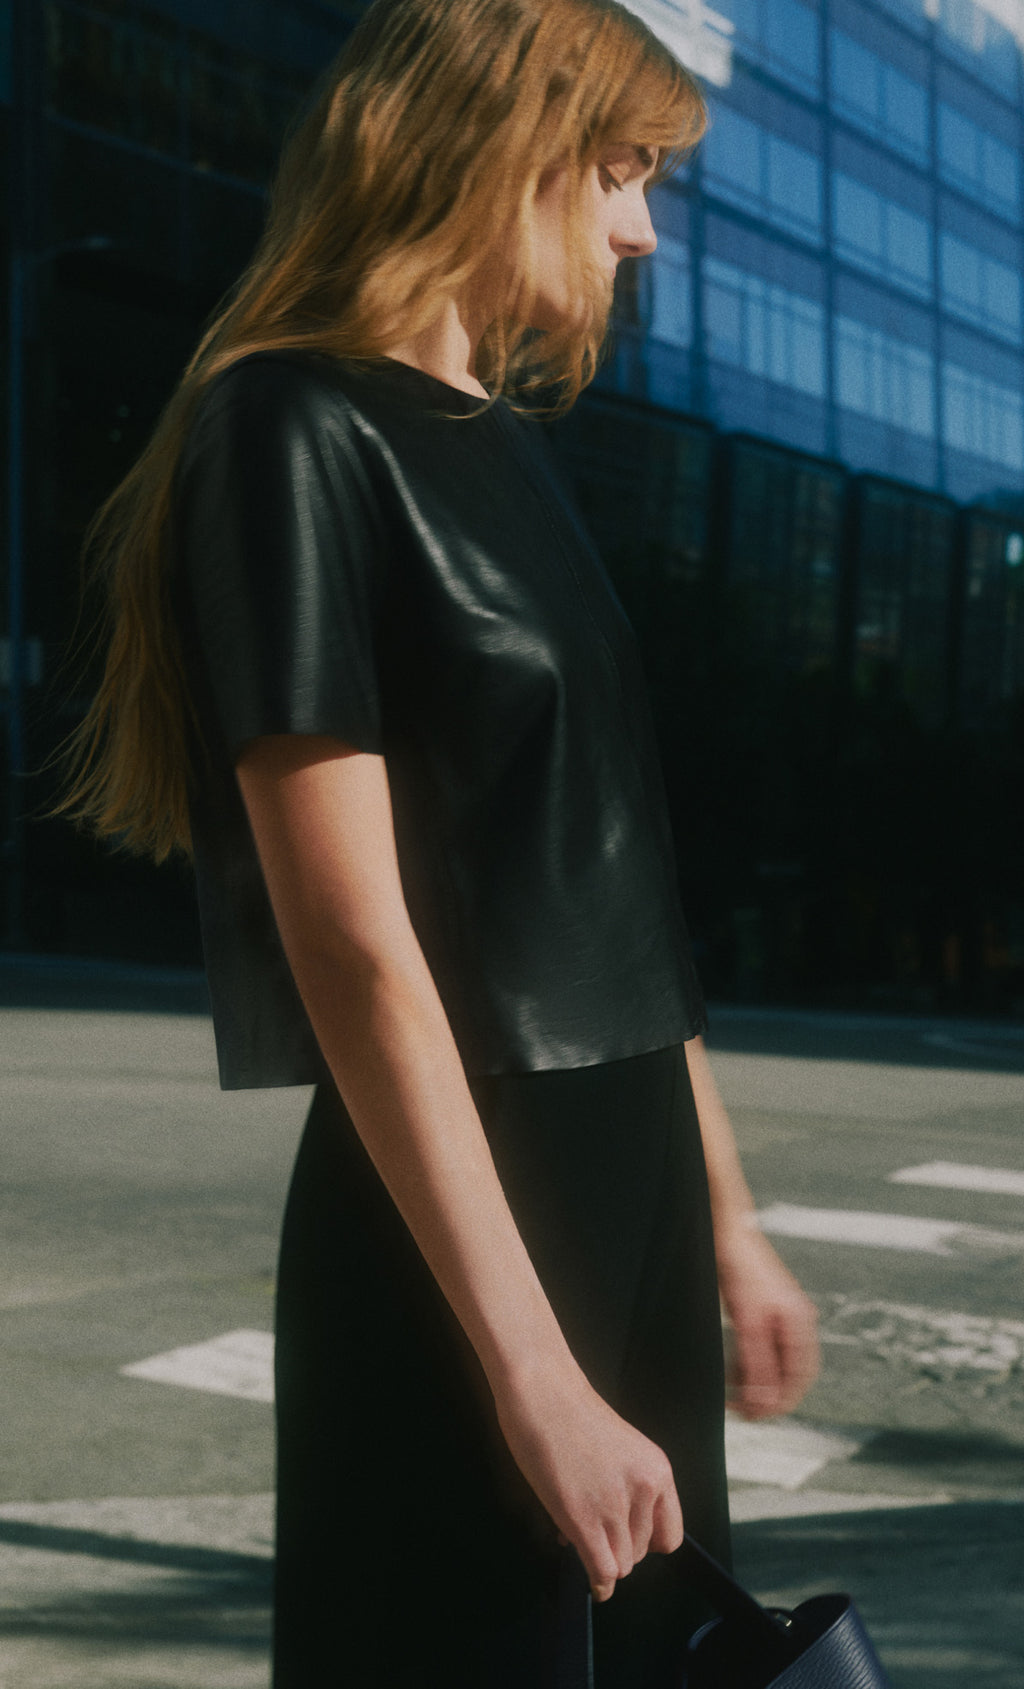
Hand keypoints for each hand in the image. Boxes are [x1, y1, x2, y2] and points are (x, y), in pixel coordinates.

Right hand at [492, 1357, 682, 1600]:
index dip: (646, 1544)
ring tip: (577, 1534)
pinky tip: (593, 1584)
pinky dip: (599, 1582)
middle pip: (641, 1553)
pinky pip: (602, 1569)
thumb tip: (612, 1532)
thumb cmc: (571, 1412)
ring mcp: (614, 1505)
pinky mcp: (582, 1517)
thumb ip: (625, 1489)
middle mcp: (645, 1489)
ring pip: (621, 1564)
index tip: (626, 1540)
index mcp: (658, 1470)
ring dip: (601, 1558)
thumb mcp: (620, 1450)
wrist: (543, 1390)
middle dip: (616, 1548)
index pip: (670, 1535)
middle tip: (590, 1530)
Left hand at [715, 1224, 818, 1420]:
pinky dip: (752, 1363)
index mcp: (799, 1324)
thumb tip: (764, 1400)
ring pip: (776, 1361)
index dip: (780, 1402)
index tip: (755, 1416)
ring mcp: (782, 1314)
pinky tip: (733, 1370)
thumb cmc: (739, 1268)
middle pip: (791, 1373)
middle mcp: (796, 1320)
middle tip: (742, 1411)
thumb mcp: (748, 1321)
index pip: (800, 1378)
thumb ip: (758, 1361)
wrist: (727, 1228)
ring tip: (733, 1395)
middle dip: (769, 1395)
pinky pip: (765, 1347)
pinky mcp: (765, 1309)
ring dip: (758, 1381)